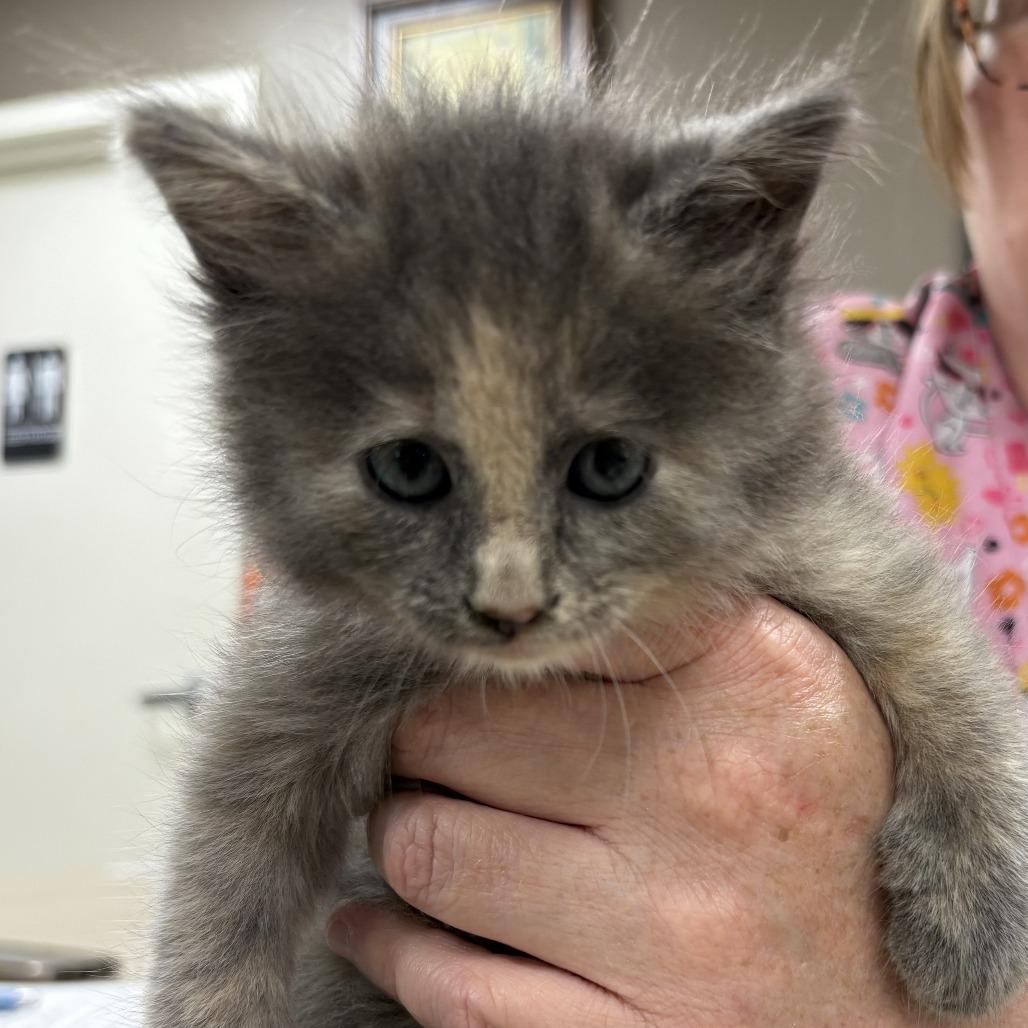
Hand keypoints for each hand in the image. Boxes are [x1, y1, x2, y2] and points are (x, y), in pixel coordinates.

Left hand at [326, 598, 1027, 1026]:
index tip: (477, 672)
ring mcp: (668, 932)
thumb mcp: (792, 692)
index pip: (545, 632)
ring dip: (401, 834)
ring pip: (428, 851)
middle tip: (429, 752)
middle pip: (453, 732)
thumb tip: (519, 614)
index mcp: (754, 680)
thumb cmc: (836, 824)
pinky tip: (381, 924)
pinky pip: (448, 986)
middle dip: (419, 743)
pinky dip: (392, 946)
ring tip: (415, 824)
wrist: (925, 1018)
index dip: (492, 656)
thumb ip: (676, 629)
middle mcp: (707, 795)